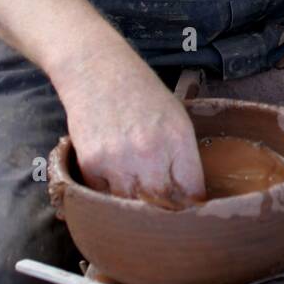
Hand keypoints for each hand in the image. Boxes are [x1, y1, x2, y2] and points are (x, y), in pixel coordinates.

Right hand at [55, 41, 205, 206]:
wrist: (97, 69)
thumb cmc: (141, 93)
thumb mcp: (175, 117)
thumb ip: (183, 156)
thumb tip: (190, 198)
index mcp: (178, 138)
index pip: (192, 192)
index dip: (191, 207)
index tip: (188, 213)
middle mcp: (150, 151)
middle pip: (163, 205)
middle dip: (164, 213)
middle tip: (163, 214)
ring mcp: (119, 160)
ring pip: (132, 206)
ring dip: (135, 207)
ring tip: (136, 198)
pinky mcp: (91, 164)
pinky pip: (104, 195)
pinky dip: (109, 193)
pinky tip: (112, 177)